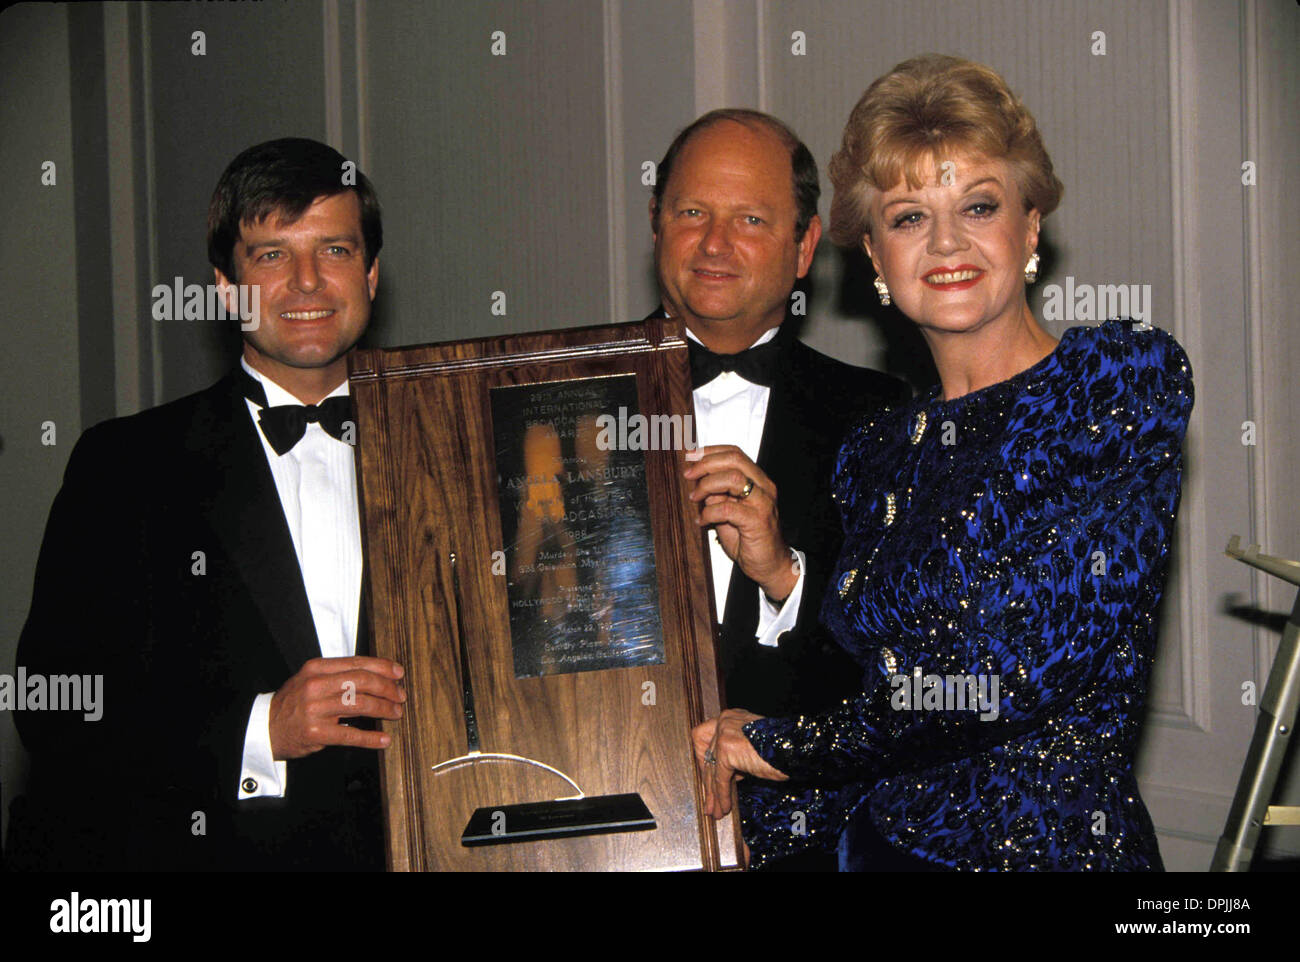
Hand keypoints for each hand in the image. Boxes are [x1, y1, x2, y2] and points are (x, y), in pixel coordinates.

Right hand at [269, 656, 405, 759]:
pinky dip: (371, 738)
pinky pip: (350, 734)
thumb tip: (378, 675)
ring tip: (396, 714)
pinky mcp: (316, 733)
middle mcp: (316, 686)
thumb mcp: (311, 680)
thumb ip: (339, 675)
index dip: (383, 667)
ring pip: (360, 705)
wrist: (265, 728)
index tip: (399, 674)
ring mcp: (315, 710)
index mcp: (317, 668)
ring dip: (383, 709)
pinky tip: (384, 739)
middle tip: (400, 696)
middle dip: (387, 688)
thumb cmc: (294, 703)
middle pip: (362, 682)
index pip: (357, 663)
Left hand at [683, 445, 798, 600]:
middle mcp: (763, 487)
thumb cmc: (749, 538)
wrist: (769, 565)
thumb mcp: (727, 511)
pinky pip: (728, 508)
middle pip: (735, 460)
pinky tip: (703, 520)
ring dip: (708, 485)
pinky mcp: (758, 521)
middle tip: (688, 474)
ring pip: (734, 479)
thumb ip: (716, 495)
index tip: (690, 456)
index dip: (710, 451)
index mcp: (757, 481)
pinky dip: (710, 512)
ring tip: (695, 498)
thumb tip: (697, 481)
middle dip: (706, 464)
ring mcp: (763, 503)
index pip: (734, 453)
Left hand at [692, 709, 787, 818]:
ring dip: (714, 794)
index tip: (705, 776)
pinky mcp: (726, 749)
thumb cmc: (780, 749)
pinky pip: (720, 778)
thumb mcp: (750, 747)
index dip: (702, 758)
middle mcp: (724, 720)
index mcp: (730, 716)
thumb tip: (719, 778)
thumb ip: (733, 755)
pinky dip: (722, 795)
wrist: (794, 749)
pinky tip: (725, 808)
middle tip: (710, 802)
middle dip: (708, 783)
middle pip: (707, 756)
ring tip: (716, 811)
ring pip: (712, 770)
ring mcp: (723, 733)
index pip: (702, 736)